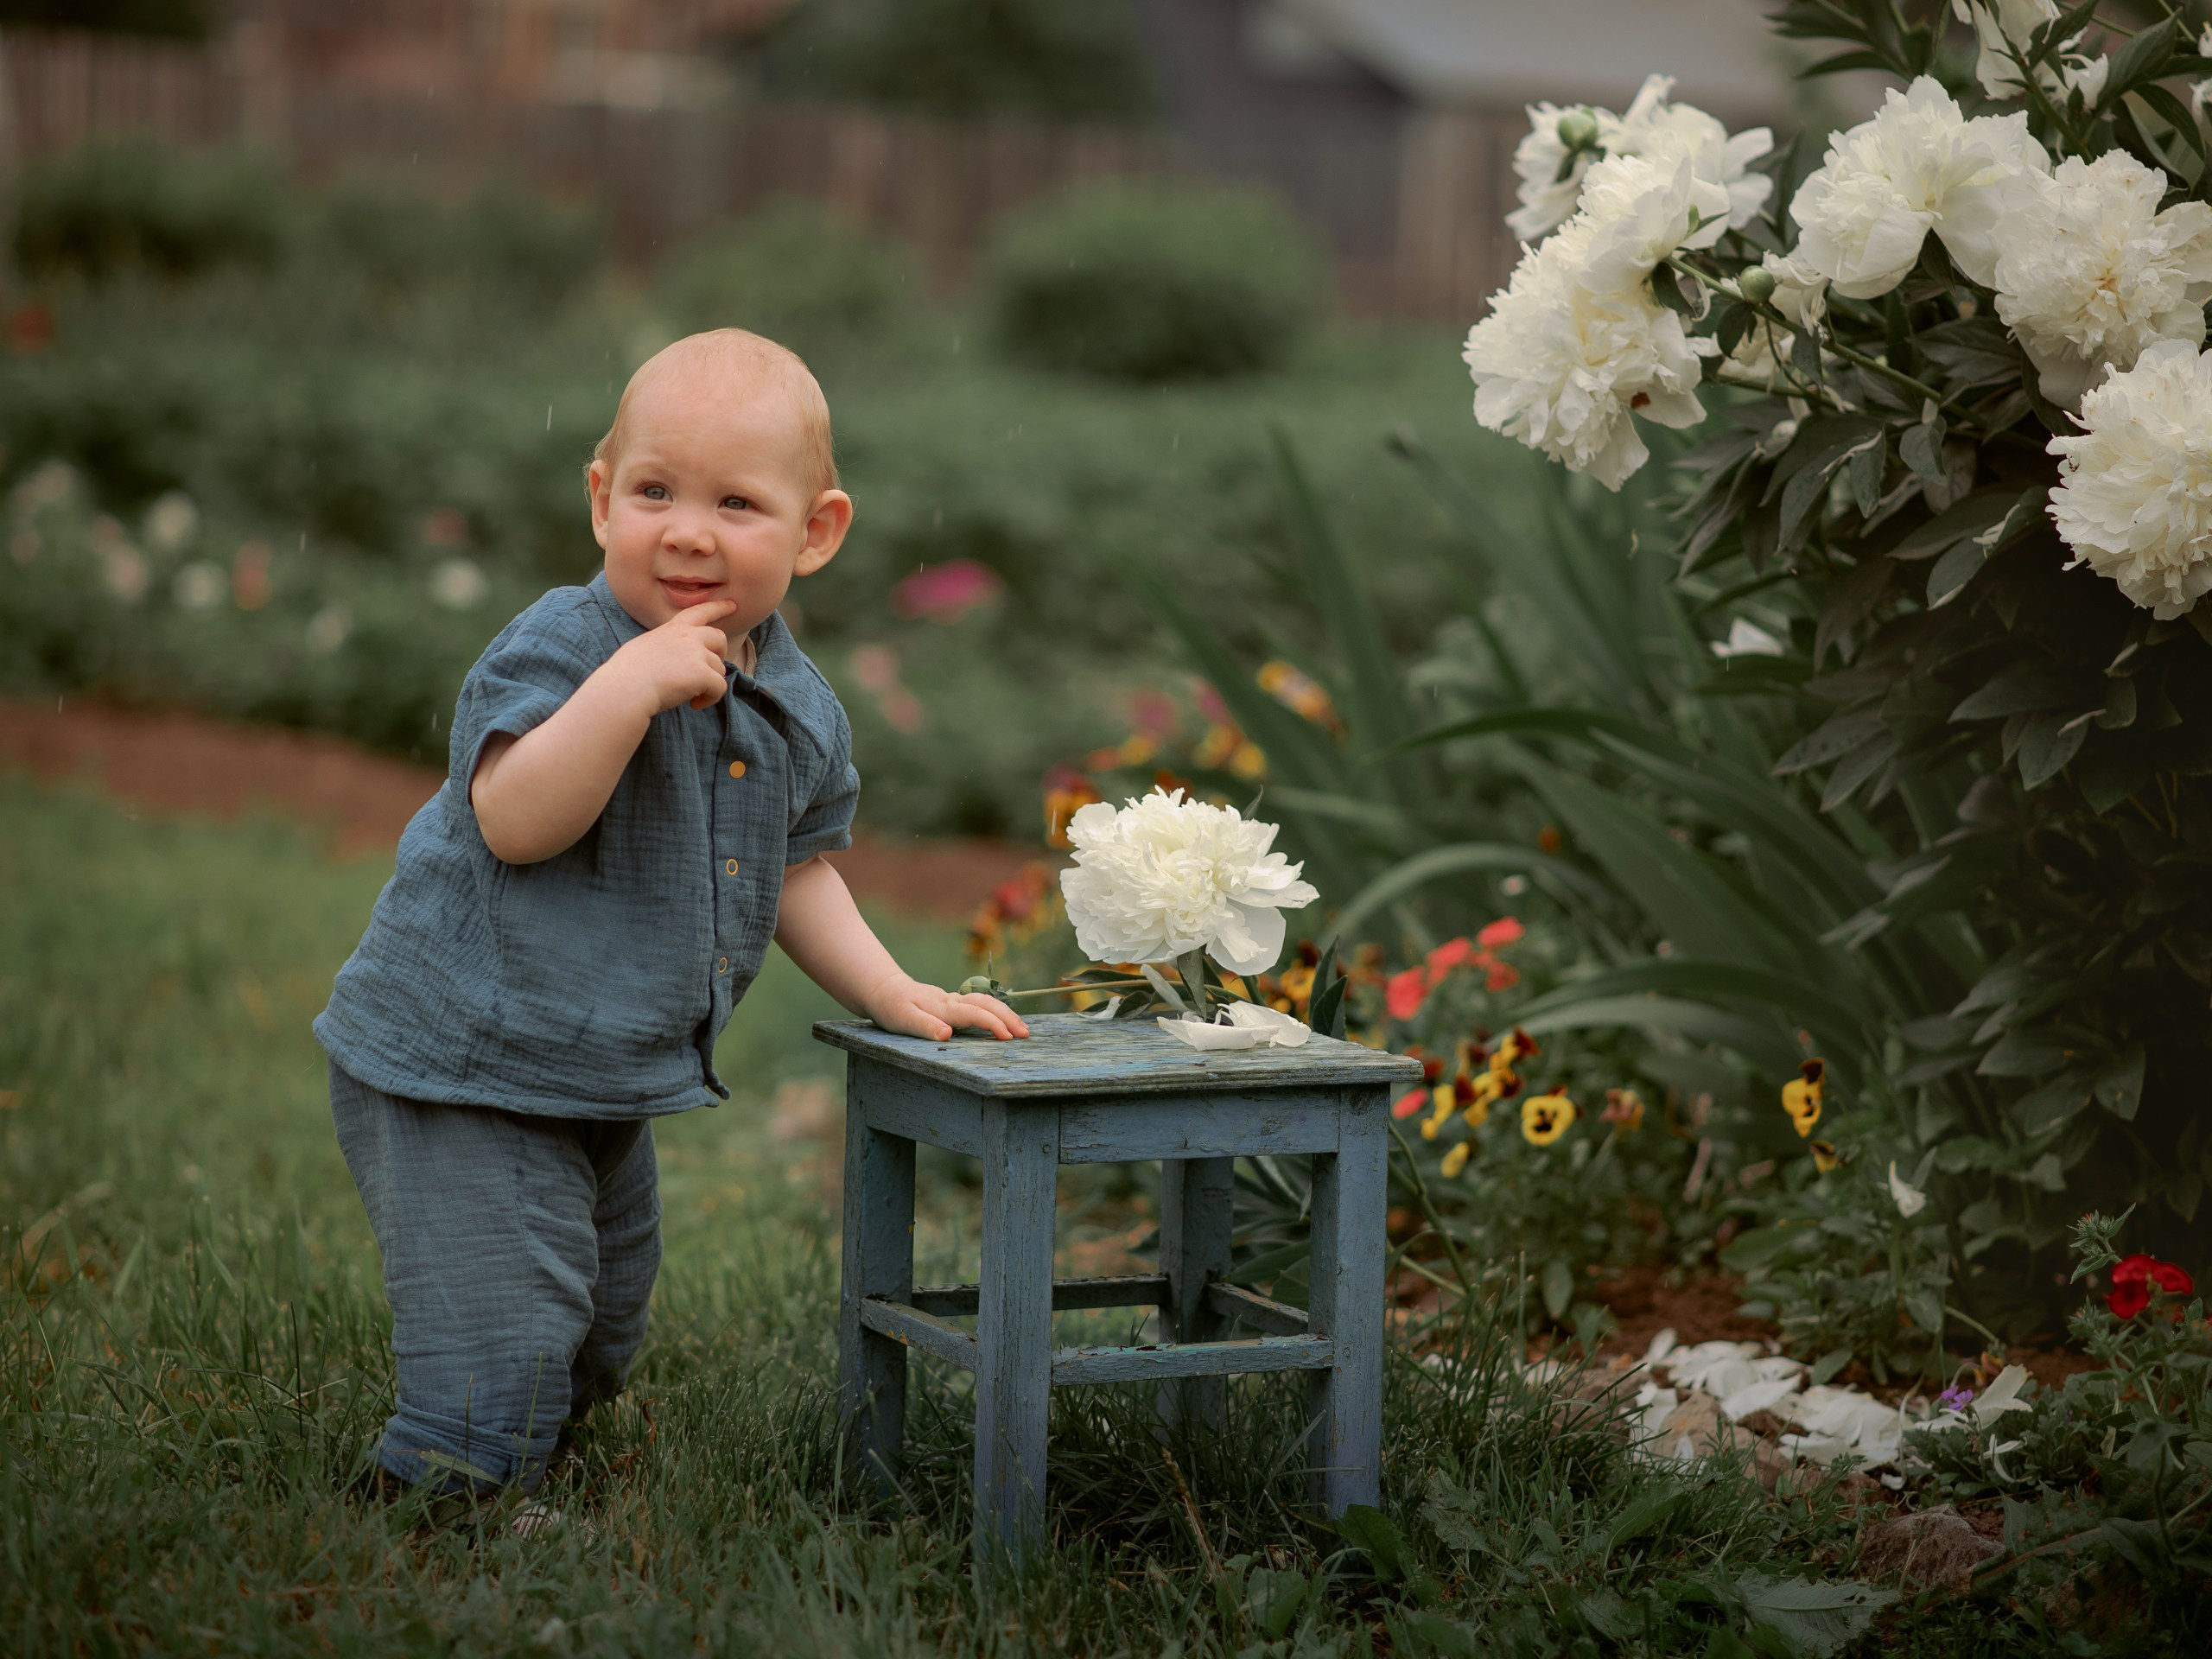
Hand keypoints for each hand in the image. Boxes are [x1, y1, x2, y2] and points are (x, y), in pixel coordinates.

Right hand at [609, 600, 736, 713]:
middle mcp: (688, 636)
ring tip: (690, 695)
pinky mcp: (703, 674)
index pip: (699, 611)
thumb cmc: (626, 673)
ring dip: (709, 683)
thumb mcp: (644, 647)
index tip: (733, 605)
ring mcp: (697, 654)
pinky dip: (710, 699)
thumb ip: (664, 646)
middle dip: (720, 654)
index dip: (718, 607)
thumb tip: (672, 658)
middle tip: (709, 671)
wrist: (625, 688)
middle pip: (719, 638)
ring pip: (719, 668)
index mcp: (672, 629)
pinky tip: (694, 704)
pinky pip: (720, 688)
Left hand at [861, 973, 1029, 1041]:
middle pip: (987, 1004)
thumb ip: (925, 1026)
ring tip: (1021, 1028)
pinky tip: (1003, 1019)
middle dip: (1008, 1017)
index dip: (993, 1024)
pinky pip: (979, 1004)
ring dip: (1005, 1013)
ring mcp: (953, 1001)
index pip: (975, 1014)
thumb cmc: (891, 1008)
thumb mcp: (902, 1019)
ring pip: (985, 1002)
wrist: (882, 989)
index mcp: (943, 1007)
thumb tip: (948, 1035)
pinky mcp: (951, 1003)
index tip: (1009, 1038)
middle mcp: (952, 1002)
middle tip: (1025, 1034)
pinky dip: (995, 1011)